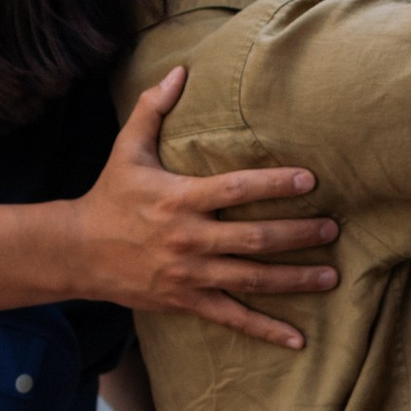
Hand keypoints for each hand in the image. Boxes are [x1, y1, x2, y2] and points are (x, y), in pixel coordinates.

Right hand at [62, 67, 337, 347]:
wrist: (77, 252)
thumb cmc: (110, 195)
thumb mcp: (127, 149)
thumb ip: (153, 108)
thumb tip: (179, 71)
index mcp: (178, 199)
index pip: (236, 189)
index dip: (275, 184)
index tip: (311, 180)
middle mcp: (188, 239)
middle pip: (253, 239)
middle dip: (298, 235)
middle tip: (332, 228)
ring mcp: (189, 274)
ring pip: (251, 280)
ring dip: (294, 280)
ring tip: (331, 275)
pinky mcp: (186, 301)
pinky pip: (232, 318)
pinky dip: (266, 331)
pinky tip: (298, 340)